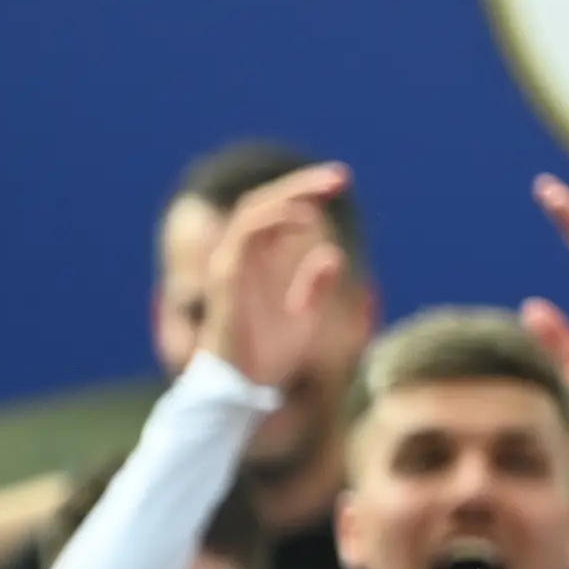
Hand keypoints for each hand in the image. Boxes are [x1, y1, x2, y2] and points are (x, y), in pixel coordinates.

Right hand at [197, 166, 349, 392]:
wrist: (242, 391)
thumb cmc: (268, 358)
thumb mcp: (304, 318)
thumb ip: (315, 287)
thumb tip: (334, 256)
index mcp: (255, 263)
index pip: (274, 213)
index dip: (304, 193)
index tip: (340, 182)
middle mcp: (238, 258)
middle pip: (262, 203)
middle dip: (301, 185)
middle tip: (342, 177)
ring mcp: (228, 266)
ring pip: (253, 212)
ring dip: (291, 195)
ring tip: (327, 192)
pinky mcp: (226, 280)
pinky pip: (245, 237)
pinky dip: (274, 221)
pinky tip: (305, 220)